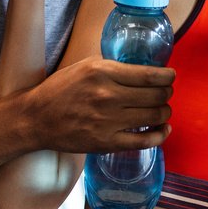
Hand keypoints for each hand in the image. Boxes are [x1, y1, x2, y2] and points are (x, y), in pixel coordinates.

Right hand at [19, 58, 174, 153]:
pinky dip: (160, 135)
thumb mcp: (85, 66)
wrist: (36, 119)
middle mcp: (108, 96)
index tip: (171, 76)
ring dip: (165, 112)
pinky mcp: (107, 142)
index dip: (167, 76)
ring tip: (163, 109)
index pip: (149, 75)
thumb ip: (113, 66)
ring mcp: (108, 121)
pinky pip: (145, 141)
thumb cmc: (60, 90)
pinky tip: (163, 130)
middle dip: (167, 93)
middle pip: (156, 95)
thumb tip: (142, 68)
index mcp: (103, 72)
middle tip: (166, 93)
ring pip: (154, 116)